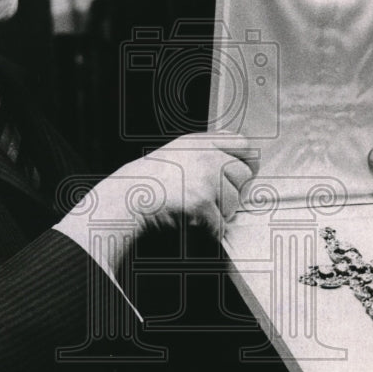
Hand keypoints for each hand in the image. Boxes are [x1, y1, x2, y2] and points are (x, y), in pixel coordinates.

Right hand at [56, 133, 258, 273]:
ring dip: (219, 212)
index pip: (244, 144)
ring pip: (235, 203)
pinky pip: (220, 224)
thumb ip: (208, 153)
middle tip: (208, 198)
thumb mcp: (179, 153)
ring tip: (193, 209)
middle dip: (232, 191)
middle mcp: (207, 156)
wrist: (126, 200)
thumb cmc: (150, 181)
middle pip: (244, 175)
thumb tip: (242, 166)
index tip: (241, 175)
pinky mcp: (202, 204)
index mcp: (201, 142)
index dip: (247, 162)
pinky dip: (208, 229)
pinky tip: (189, 221)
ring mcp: (206, 180)